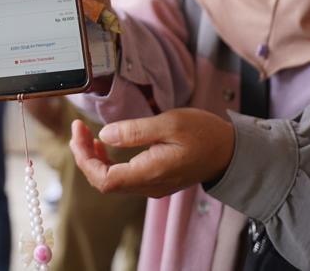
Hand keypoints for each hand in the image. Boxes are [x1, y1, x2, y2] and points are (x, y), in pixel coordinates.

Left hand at [69, 110, 234, 197]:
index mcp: (150, 173)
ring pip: (112, 181)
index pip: (104, 180)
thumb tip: (105, 134)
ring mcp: (152, 186)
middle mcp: (148, 186)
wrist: (230, 151)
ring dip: (94, 159)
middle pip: (104, 182)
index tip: (79, 131)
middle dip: (85, 156)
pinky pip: (123, 177)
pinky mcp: (155, 180)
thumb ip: (135, 131)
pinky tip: (105, 144)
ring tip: (86, 135)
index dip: (85, 158)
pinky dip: (108, 162)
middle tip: (78, 129)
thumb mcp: (169, 123)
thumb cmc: (203, 133)